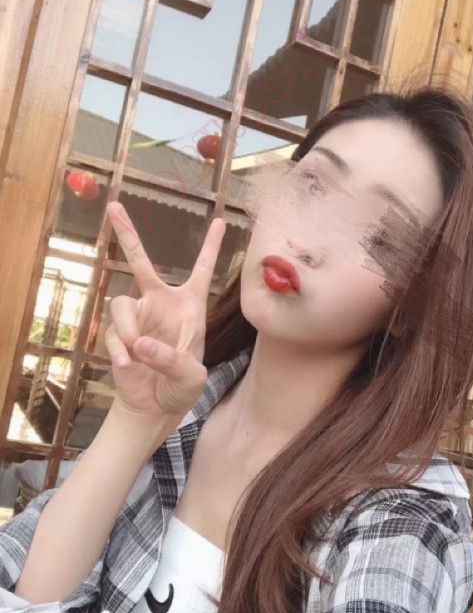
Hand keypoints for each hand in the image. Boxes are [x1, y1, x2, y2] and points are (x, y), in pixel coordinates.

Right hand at [103, 200, 225, 420]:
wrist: (155, 406)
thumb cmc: (182, 387)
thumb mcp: (191, 376)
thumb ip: (172, 359)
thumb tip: (142, 344)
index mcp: (189, 308)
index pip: (202, 271)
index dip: (210, 247)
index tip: (220, 221)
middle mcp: (160, 304)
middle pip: (140, 262)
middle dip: (127, 234)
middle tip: (114, 206)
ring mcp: (137, 317)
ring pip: (120, 303)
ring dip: (126, 330)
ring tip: (137, 355)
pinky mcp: (117, 334)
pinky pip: (112, 332)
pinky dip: (119, 349)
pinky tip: (128, 366)